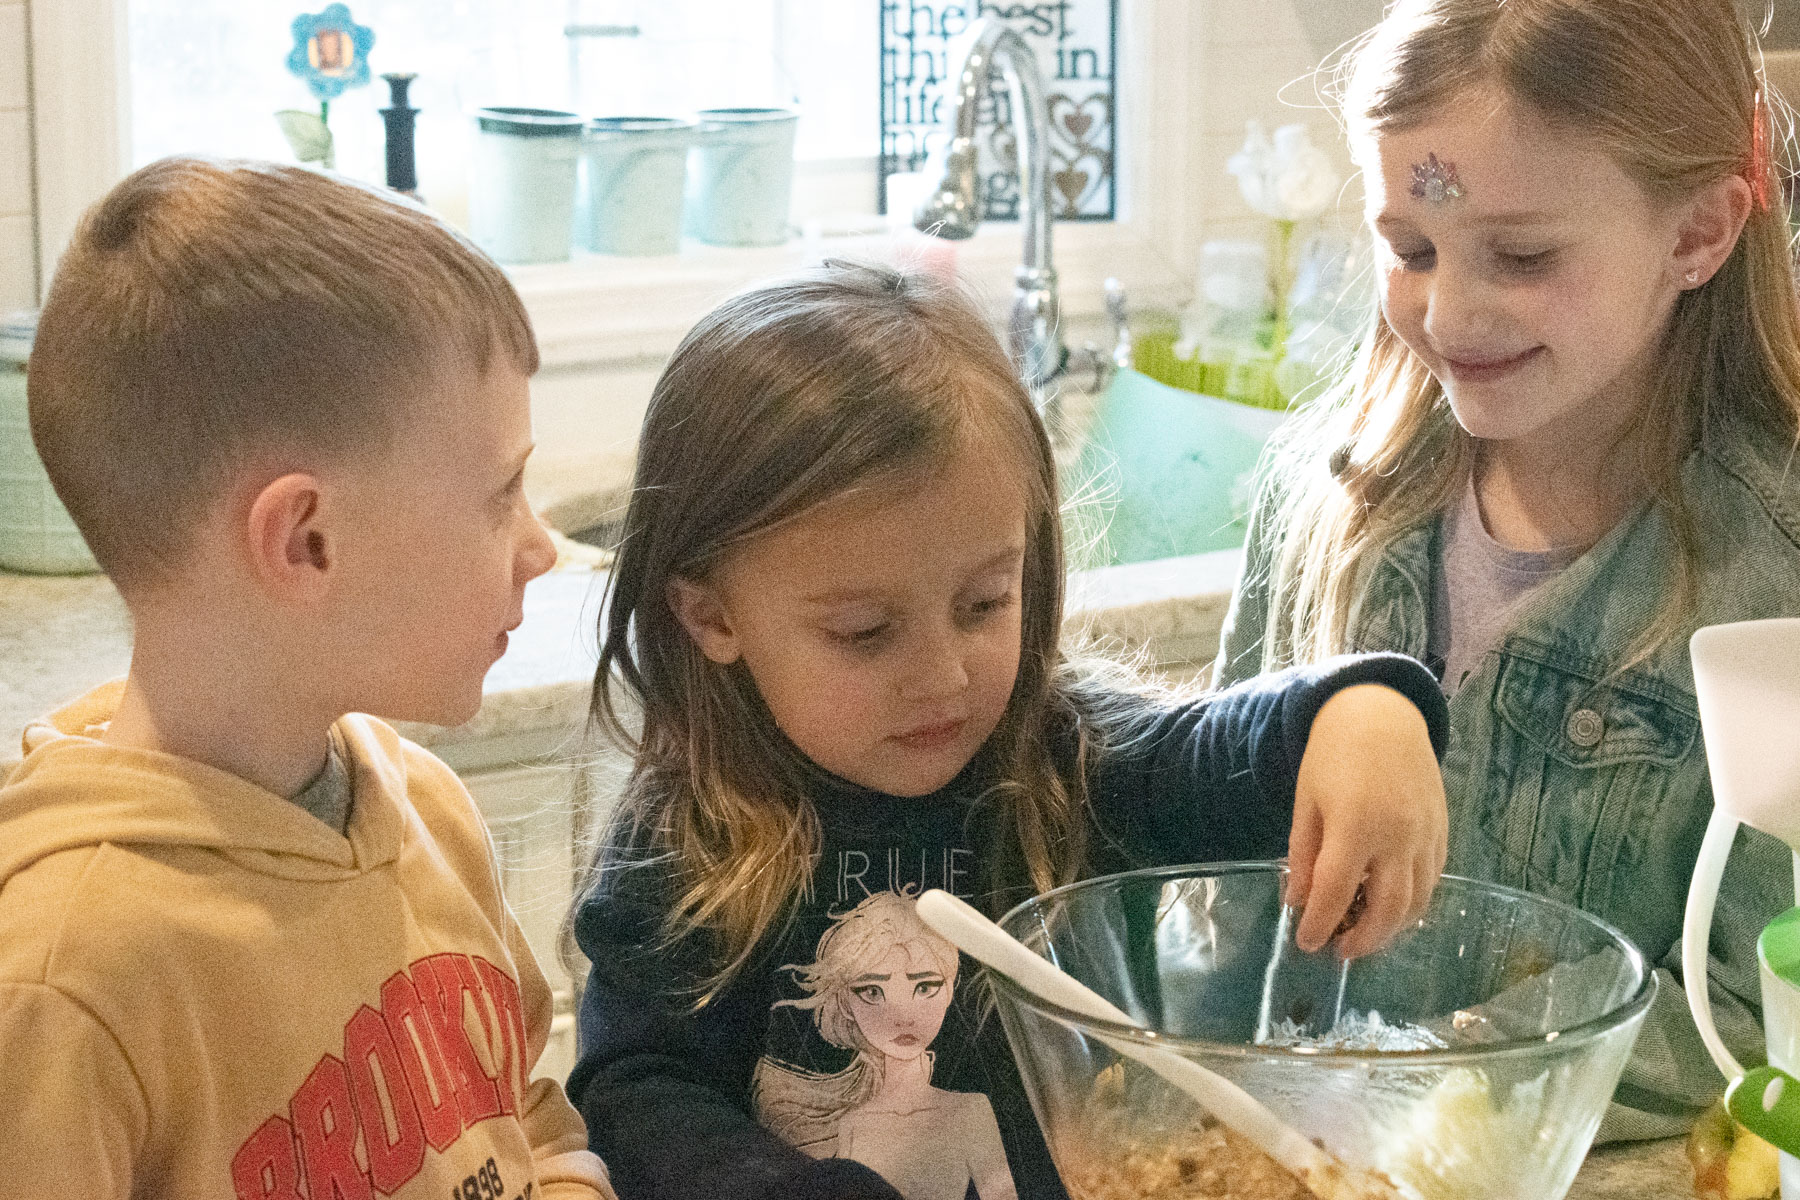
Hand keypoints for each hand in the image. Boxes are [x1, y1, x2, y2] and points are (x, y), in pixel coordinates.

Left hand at [1287, 683, 1446, 957]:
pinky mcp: (1442, 832)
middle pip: (1386, 909)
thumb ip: (1304, 855)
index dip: (1319, 924)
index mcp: (1354, 825)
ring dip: (1391, 930)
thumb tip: (1299, 902)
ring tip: (1365, 936)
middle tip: (1340, 950)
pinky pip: (1432, 881)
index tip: (1306, 943)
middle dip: (1363, 939)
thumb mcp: (1307, 802)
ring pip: (1417, 902)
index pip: (1335, 892)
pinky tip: (1392, 909)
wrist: (1382, 716)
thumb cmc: (1333, 756)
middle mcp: (1396, 836)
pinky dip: (1413, 904)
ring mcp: (1426, 836)